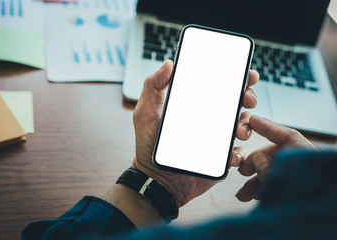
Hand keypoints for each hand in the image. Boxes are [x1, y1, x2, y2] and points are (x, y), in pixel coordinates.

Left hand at [132, 60, 258, 206]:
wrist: (155, 178)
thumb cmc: (148, 145)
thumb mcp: (146, 112)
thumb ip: (153, 86)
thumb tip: (168, 63)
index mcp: (194, 105)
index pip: (218, 86)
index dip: (235, 78)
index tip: (247, 74)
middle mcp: (208, 119)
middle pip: (235, 102)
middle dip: (247, 96)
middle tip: (247, 98)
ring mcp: (216, 138)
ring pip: (242, 125)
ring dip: (246, 124)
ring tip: (238, 130)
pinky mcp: (220, 158)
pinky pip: (237, 152)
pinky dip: (238, 152)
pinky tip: (230, 154)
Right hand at [236, 115, 315, 201]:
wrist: (323, 229)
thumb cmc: (308, 202)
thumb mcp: (280, 181)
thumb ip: (267, 168)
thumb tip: (257, 159)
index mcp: (304, 158)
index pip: (286, 135)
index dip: (267, 127)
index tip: (252, 121)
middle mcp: (303, 167)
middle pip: (276, 155)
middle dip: (255, 162)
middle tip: (242, 169)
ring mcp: (300, 180)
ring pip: (275, 173)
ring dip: (255, 182)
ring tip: (243, 194)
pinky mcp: (297, 193)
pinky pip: (278, 185)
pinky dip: (264, 190)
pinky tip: (252, 198)